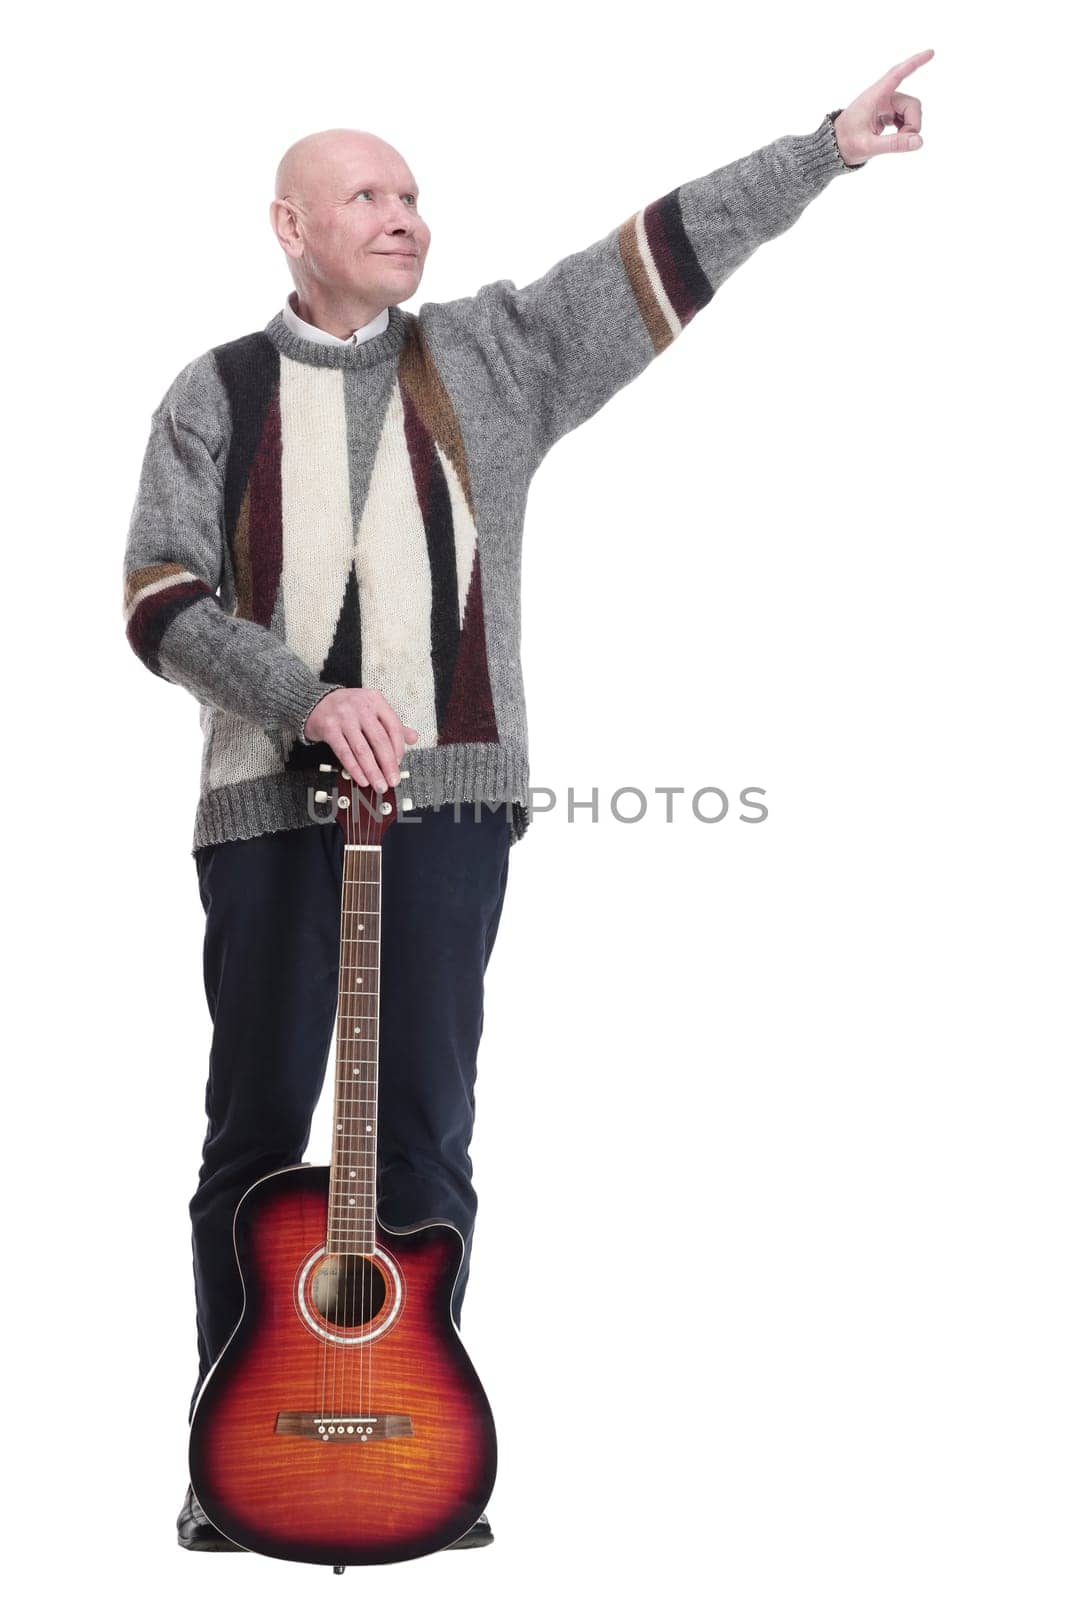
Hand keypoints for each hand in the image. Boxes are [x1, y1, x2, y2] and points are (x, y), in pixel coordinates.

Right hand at [305, 687, 418, 792]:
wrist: (315, 702)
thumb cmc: (347, 708)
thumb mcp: (372, 709)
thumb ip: (392, 724)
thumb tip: (414, 738)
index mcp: (375, 700)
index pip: (393, 727)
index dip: (399, 748)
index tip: (399, 764)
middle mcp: (361, 707)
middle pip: (379, 740)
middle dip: (388, 765)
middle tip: (393, 781)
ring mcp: (344, 717)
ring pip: (362, 749)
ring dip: (372, 771)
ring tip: (379, 785)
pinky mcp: (329, 728)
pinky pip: (344, 753)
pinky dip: (355, 769)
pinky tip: (362, 779)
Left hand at [833, 49, 933, 164]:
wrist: (834, 147)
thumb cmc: (846, 143)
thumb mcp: (868, 146)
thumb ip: (893, 144)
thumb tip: (919, 141)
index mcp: (875, 97)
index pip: (897, 74)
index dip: (914, 63)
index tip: (931, 52)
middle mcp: (883, 97)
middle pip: (912, 104)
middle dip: (913, 124)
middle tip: (903, 142)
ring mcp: (887, 105)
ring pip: (911, 112)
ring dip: (909, 128)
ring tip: (895, 142)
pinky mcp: (888, 114)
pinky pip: (907, 118)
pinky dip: (906, 129)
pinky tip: (896, 137)